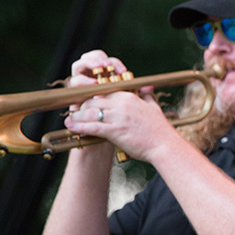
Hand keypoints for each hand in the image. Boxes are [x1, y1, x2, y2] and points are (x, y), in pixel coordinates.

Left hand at [63, 51, 177, 161]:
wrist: (165, 145)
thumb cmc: (160, 129)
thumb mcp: (154, 107)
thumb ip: (148, 96)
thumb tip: (147, 89)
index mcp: (129, 97)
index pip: (104, 93)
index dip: (92, 98)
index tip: (86, 104)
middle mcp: (122, 104)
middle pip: (93, 101)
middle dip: (81, 107)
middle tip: (74, 112)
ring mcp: (118, 117)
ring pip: (90, 113)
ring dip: (76, 116)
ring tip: (69, 120)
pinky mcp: (115, 131)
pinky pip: (92, 126)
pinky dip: (80, 126)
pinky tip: (72, 127)